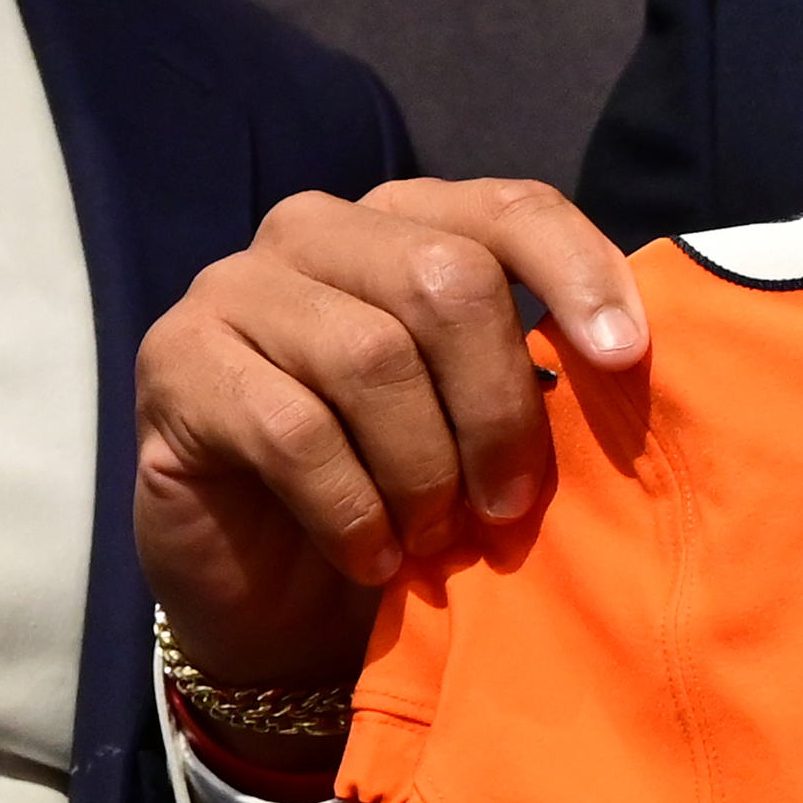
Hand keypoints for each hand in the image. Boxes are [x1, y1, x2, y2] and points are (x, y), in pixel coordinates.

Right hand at [132, 177, 651, 716]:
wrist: (272, 593)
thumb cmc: (397, 494)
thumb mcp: (482, 424)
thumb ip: (537, 368)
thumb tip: (626, 362)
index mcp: (406, 223)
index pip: (511, 208)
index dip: (578, 275)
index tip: (625, 361)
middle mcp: (315, 229)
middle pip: (447, 281)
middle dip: (499, 408)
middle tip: (510, 506)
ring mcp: (234, 286)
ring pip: (372, 356)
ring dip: (423, 470)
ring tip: (434, 539)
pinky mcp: (175, 362)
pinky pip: (294, 429)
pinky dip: (353, 509)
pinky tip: (372, 557)